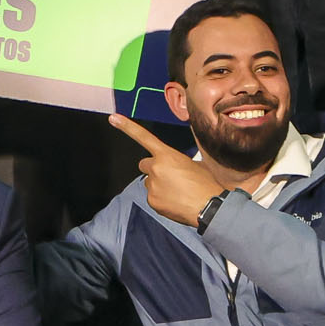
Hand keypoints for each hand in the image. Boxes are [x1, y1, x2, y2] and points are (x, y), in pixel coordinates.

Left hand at [107, 111, 234, 227]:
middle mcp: (155, 169)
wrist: (210, 207)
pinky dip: (161, 199)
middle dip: (154, 168)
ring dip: (159, 185)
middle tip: (170, 176)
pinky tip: (176, 201)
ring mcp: (152, 186)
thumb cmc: (207, 184)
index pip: (144, 137)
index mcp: (167, 155)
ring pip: (150, 182)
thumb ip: (179, 161)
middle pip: (145, 165)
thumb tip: (177, 167)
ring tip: (178, 191)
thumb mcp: (196, 163)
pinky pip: (153, 197)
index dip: (127, 126)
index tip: (113, 118)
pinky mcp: (152, 201)